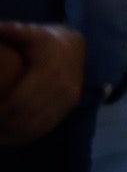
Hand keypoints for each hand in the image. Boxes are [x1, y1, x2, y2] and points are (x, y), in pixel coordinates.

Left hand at [0, 22, 84, 145]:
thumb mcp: (27, 32)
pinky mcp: (71, 105)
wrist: (74, 45)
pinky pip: (47, 126)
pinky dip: (27, 136)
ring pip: (37, 125)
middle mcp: (63, 85)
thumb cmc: (44, 39)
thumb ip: (10, 32)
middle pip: (28, 116)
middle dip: (5, 127)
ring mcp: (69, 97)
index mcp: (49, 68)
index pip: (21, 100)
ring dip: (14, 136)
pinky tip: (10, 139)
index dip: (2, 112)